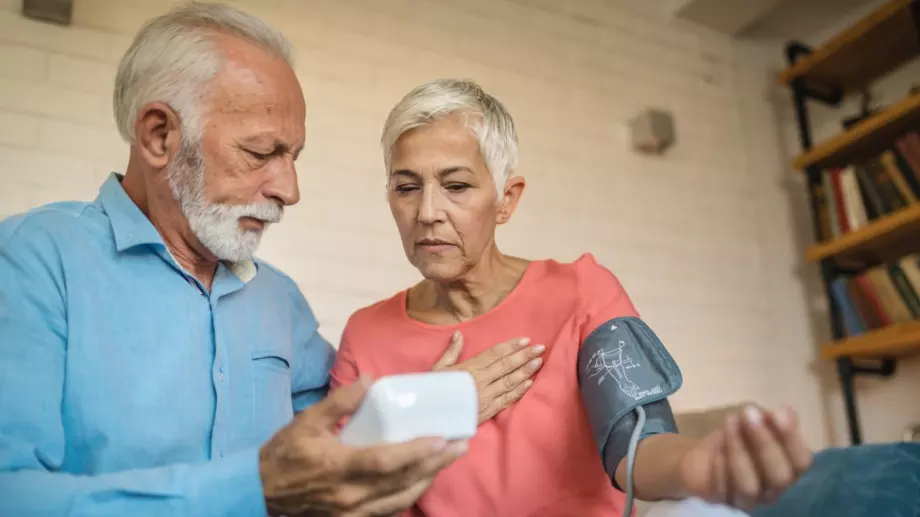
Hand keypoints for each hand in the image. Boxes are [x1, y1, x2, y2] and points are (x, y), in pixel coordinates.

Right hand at [259, 376, 466, 516]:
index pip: (386, 462)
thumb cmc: (285, 452)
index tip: (442, 439)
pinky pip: (388, 511)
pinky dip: (409, 495)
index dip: (416, 452)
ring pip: (400, 500)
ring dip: (428, 480)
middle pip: (402, 482)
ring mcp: (351, 511)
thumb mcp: (308, 420)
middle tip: (459, 445)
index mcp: (339, 467)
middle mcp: (349, 494)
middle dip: (435, 464)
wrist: (261, 490)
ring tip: (448, 459)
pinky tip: (423, 481)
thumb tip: (369, 380)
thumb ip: (340, 401)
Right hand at [432, 331, 544, 424]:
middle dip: (524, 356)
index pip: (495, 354)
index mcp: (469, 368)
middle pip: (506, 365)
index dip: (511, 346)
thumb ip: (452, 352)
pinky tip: (529, 383)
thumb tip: (459, 334)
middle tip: (541, 348)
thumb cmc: (433, 391)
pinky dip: (519, 391)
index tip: (525, 340)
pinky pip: (507, 399)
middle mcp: (481, 381)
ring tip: (538, 362)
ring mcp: (486, 396)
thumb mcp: (438, 369)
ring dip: (526, 371)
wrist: (431, 419)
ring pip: (510, 381)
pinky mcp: (488, 411)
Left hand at [677, 405, 812, 509]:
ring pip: (749, 486)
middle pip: (779, 477)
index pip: (802, 462)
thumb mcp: (754, 423)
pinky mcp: (721, 501)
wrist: (703, 458)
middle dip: (765, 443)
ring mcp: (747, 500)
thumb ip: (772, 420)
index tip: (778, 413)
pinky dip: (719, 464)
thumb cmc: (738, 438)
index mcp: (789, 470)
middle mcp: (772, 490)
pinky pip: (722, 488)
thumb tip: (786, 413)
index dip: (792, 439)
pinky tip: (716, 445)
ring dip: (739, 451)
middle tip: (749, 414)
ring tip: (730, 422)